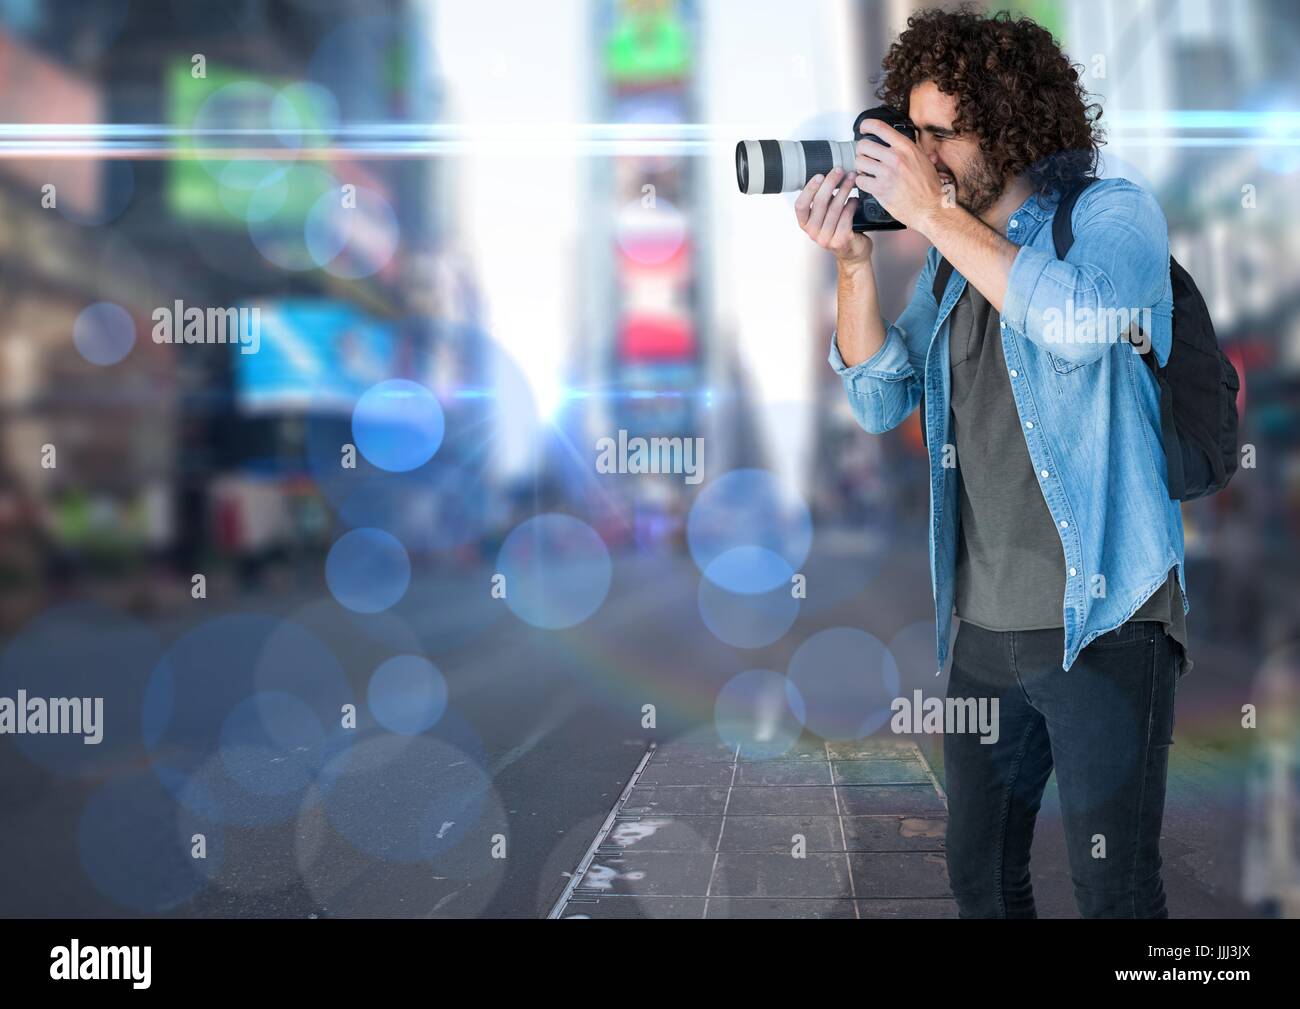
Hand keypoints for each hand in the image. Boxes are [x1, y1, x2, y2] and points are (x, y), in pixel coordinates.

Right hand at [794, 167, 871, 266]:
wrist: (852, 252)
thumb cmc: (838, 228)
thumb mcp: (825, 215)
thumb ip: (822, 201)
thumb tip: (829, 175)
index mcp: (805, 224)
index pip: (800, 205)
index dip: (809, 189)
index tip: (820, 175)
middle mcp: (812, 232)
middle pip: (819, 203)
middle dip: (830, 183)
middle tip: (839, 170)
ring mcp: (826, 238)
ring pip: (835, 208)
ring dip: (844, 189)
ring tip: (851, 178)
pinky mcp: (841, 240)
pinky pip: (846, 217)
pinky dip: (852, 204)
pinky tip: (855, 198)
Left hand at [852, 119, 943, 234]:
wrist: (931, 207)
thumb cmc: (929, 187)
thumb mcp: (923, 160)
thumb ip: (909, 150)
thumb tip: (899, 142)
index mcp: (906, 147)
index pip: (880, 127)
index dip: (867, 125)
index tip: (863, 128)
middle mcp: (896, 158)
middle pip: (864, 145)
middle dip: (861, 151)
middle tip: (865, 157)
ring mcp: (887, 173)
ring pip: (859, 162)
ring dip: (860, 167)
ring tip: (867, 171)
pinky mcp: (880, 189)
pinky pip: (860, 180)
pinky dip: (861, 182)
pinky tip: (868, 183)